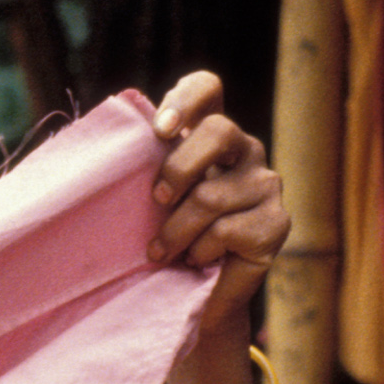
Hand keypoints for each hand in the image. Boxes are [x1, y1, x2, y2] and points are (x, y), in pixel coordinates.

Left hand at [148, 71, 286, 325]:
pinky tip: (197, 260)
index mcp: (210, 134)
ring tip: (160, 252)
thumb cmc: (166, 235)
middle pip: (220, 130)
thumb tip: (108, 149)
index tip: (160, 130)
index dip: (186, 99)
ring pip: (212, 195)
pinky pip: (226, 231)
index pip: (207, 89)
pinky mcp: (276, 223)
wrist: (197, 293)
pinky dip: (201, 250)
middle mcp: (244, 150)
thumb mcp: (150, 197)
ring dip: (176, 230)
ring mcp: (265, 184)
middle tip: (156, 199)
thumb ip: (143, 167)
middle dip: (178, 167)